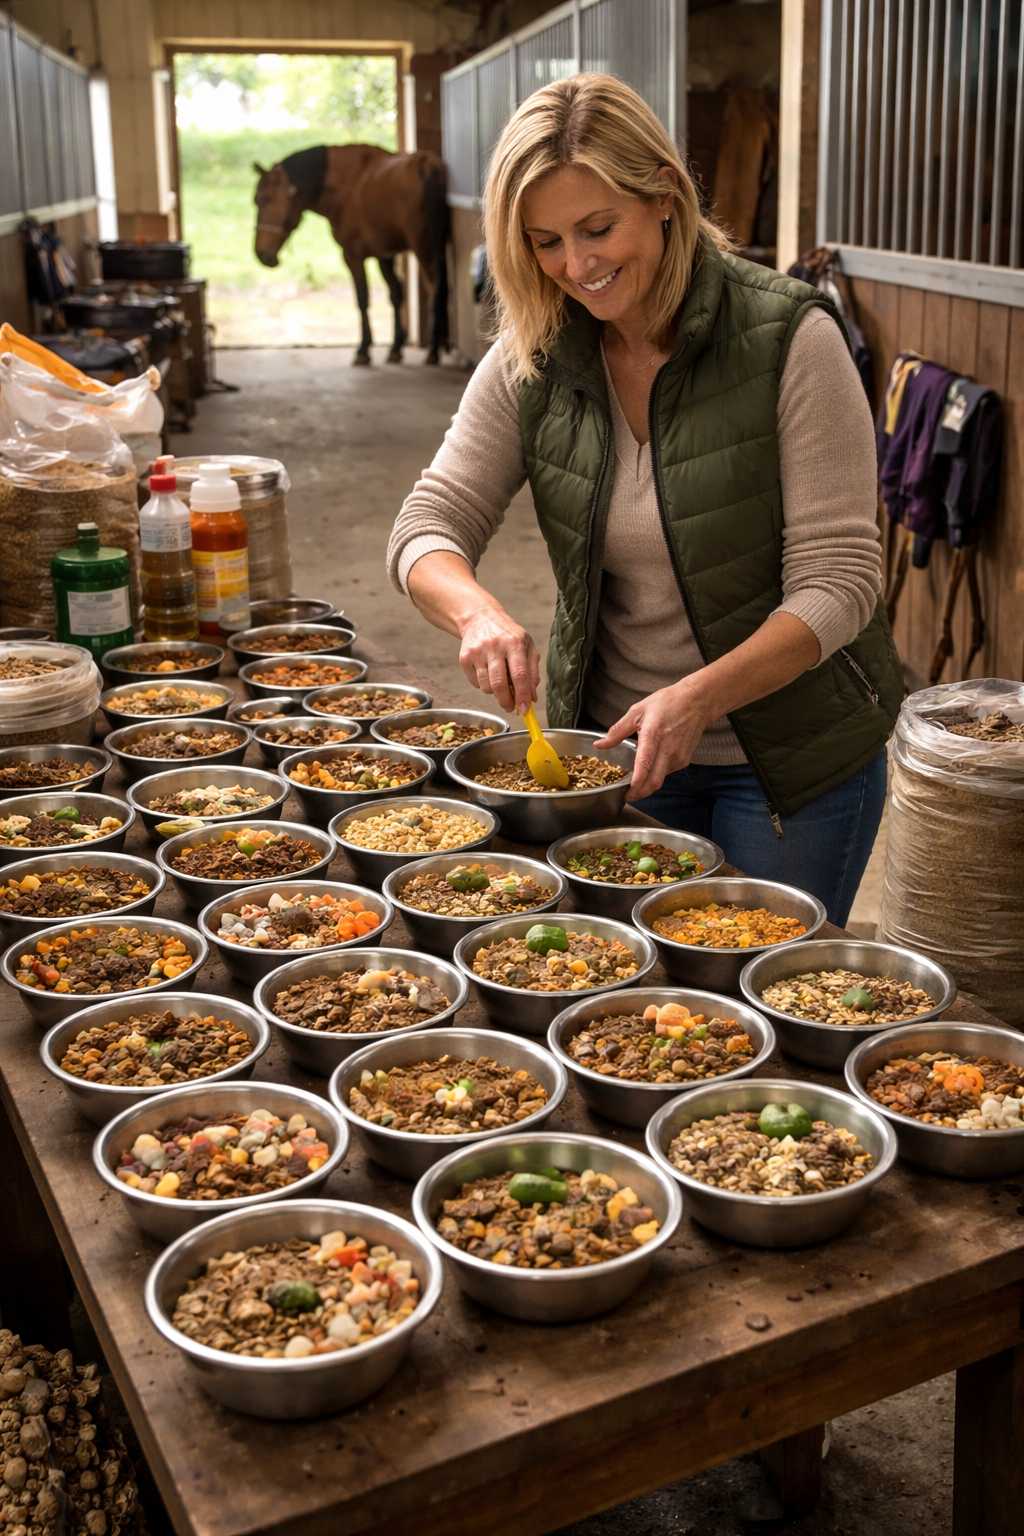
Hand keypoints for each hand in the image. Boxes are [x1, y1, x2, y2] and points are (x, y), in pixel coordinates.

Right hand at [458, 603, 539, 712]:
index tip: (524, 710)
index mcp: (515, 643)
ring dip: (495, 693)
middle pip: (499, 684)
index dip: (522, 695)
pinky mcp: (464, 657)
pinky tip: (487, 672)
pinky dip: (483, 685)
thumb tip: (532, 698)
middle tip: (511, 707)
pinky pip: (475, 683)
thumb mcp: (527, 647)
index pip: (520, 674)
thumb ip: (533, 672)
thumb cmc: (508, 636)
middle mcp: (495, 646)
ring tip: (499, 682)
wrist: (480, 618)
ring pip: (486, 687)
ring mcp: (477, 652)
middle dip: (506, 702)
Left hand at [594, 679, 714, 801]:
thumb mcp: (637, 711)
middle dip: (640, 794)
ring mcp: (678, 756)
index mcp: (653, 735)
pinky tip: (651, 767)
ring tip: (636, 780)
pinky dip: (657, 774)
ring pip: (660, 779)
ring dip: (647, 784)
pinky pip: (667, 773)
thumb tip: (600, 744)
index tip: (626, 793)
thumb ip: (617, 731)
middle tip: (628, 796)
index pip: (644, 765)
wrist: (697, 701)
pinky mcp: (684, 760)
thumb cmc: (668, 703)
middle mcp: (668, 749)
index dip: (635, 783)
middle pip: (654, 782)